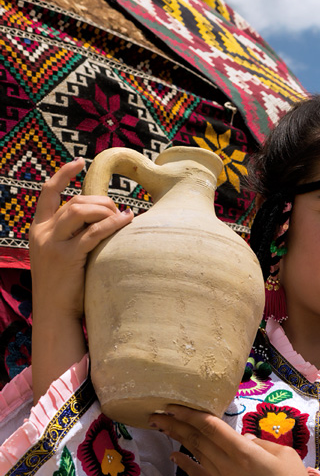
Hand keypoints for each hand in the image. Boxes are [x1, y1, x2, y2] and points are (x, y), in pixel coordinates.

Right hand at [29, 157, 132, 321]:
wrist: (54, 313)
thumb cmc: (64, 286)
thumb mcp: (58, 255)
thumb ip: (71, 235)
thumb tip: (102, 215)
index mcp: (38, 230)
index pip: (47, 192)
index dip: (63, 174)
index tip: (81, 162)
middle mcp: (42, 234)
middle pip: (74, 201)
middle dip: (100, 201)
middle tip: (117, 211)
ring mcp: (53, 245)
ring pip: (81, 211)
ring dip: (106, 210)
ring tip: (122, 217)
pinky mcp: (68, 258)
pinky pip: (94, 233)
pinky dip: (112, 223)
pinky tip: (126, 221)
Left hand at [150, 406, 314, 475]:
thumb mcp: (286, 455)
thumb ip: (261, 442)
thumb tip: (242, 439)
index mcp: (245, 452)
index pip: (211, 427)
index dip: (190, 414)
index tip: (173, 405)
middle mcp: (228, 465)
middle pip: (197, 439)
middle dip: (176, 424)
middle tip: (157, 412)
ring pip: (196, 454)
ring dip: (177, 439)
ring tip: (161, 427)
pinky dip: (185, 464)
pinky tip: (174, 455)